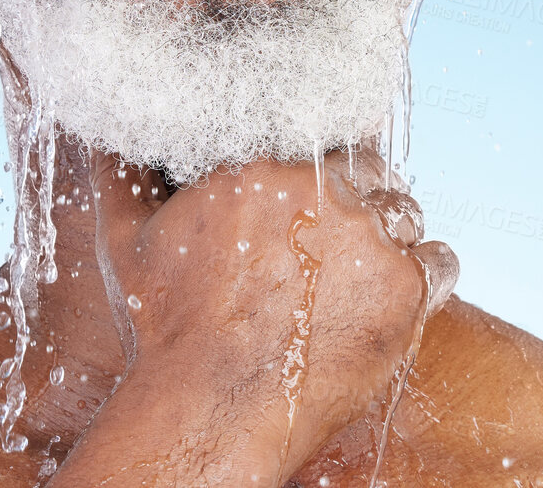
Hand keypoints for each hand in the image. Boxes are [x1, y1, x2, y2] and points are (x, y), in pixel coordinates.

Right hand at [86, 150, 457, 482]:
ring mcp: (370, 241)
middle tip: (345, 231)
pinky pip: (441, 260)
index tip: (318, 190)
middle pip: (371, 170)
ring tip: (368, 266)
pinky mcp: (406, 291)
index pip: (322, 141)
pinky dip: (426, 272)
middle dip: (363, 195)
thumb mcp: (129, 240)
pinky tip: (398, 291)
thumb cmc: (167, 325)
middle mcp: (324, 193)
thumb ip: (119, 177)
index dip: (325, 168)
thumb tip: (101, 143)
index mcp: (264, 168)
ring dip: (393, 234)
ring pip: (408, 213)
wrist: (212, 402)